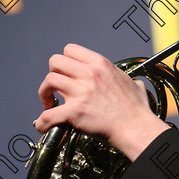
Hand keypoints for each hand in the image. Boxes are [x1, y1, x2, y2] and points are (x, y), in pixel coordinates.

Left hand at [34, 44, 169, 159]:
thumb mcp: (133, 83)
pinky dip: (42, 122)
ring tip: (50, 104)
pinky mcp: (75, 111)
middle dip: (52, 74)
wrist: (137, 128)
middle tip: (56, 88)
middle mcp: (89, 74)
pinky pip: (48, 115)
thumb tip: (130, 81)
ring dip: (45, 94)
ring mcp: (81, 92)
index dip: (65, 62)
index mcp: (100, 64)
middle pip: (55, 61)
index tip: (66, 73)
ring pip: (48, 82)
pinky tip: (44, 126)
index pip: (70, 50)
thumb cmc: (137, 110)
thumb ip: (124, 79)